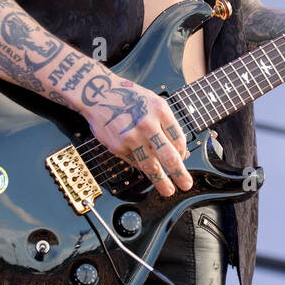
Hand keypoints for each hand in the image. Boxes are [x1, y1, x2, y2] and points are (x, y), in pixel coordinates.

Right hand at [76, 72, 192, 196]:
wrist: (98, 94)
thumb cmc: (128, 98)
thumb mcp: (153, 102)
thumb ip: (166, 123)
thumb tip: (177, 148)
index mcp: (160, 110)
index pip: (179, 139)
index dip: (183, 153)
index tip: (184, 159)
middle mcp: (147, 124)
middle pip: (169, 156)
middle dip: (179, 174)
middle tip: (186, 184)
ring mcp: (132, 137)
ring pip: (151, 165)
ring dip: (161, 181)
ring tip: (168, 190)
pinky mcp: (118, 147)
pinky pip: (135, 161)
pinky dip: (142, 166)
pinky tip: (145, 167)